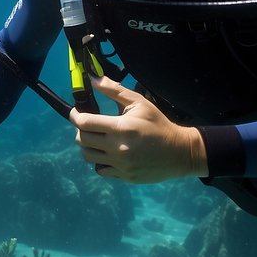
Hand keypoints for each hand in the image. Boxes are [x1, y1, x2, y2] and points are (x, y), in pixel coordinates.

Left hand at [69, 75, 207, 183]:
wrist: (180, 152)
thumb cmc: (158, 123)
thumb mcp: (139, 102)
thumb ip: (114, 90)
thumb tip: (92, 79)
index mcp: (121, 128)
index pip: (84, 123)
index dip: (76, 115)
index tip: (77, 112)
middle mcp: (118, 148)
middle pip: (82, 140)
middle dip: (80, 130)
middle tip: (88, 125)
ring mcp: (121, 165)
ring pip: (88, 156)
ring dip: (87, 146)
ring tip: (97, 138)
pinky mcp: (124, 176)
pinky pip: (101, 169)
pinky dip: (100, 160)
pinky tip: (108, 152)